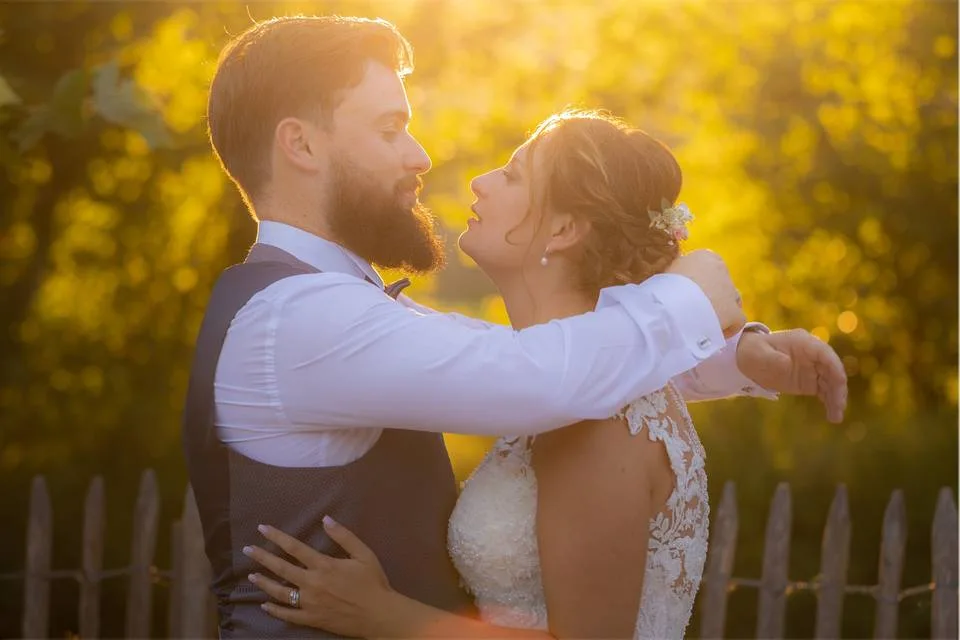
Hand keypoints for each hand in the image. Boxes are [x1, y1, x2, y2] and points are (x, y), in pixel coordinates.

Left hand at [242, 517, 392, 637]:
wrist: (379, 615)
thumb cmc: (373, 582)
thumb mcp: (364, 554)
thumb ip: (344, 536)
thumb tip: (326, 519)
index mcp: (324, 565)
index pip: (295, 548)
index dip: (277, 537)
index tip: (262, 529)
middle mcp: (312, 583)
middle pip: (282, 568)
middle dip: (262, 557)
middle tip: (247, 550)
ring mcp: (309, 603)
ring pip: (280, 592)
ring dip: (264, 582)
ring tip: (251, 575)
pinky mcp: (311, 619)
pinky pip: (288, 615)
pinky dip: (274, 610)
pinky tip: (265, 605)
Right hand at [667, 250, 745, 337]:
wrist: (671, 305)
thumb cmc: (663, 287)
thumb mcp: (667, 274)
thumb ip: (678, 276)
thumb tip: (678, 285)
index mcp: (704, 256)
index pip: (708, 268)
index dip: (700, 283)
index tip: (690, 294)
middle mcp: (722, 269)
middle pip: (720, 284)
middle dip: (712, 296)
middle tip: (697, 310)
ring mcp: (730, 290)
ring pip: (731, 301)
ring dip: (721, 310)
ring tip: (706, 323)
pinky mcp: (734, 312)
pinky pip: (737, 321)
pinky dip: (728, 327)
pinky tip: (715, 334)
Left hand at [736, 328, 847, 422]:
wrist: (747, 359)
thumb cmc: (753, 352)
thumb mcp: (758, 354)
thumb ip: (772, 358)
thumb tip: (786, 363)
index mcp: (804, 343)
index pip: (826, 355)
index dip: (835, 369)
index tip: (840, 385)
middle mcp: (813, 356)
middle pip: (833, 371)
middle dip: (838, 389)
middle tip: (839, 407)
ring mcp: (813, 369)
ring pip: (831, 384)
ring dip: (836, 399)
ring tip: (836, 417)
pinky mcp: (809, 382)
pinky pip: (824, 392)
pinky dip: (829, 402)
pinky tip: (832, 416)